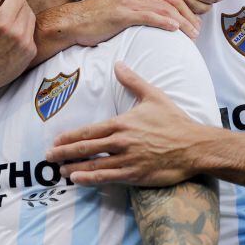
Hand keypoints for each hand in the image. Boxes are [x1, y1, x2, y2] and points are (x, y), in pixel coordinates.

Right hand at [0, 0, 36, 92]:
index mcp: (2, 22)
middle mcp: (17, 33)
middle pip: (26, 7)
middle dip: (19, 1)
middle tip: (7, 4)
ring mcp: (26, 44)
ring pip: (30, 19)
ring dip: (23, 14)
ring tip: (8, 19)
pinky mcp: (30, 53)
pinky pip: (32, 33)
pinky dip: (25, 28)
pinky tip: (12, 34)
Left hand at [46, 62, 203, 186]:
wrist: (195, 145)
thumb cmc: (174, 120)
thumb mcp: (153, 95)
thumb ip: (133, 81)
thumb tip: (118, 63)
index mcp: (122, 123)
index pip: (89, 130)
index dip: (69, 136)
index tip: (55, 140)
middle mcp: (122, 141)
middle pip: (86, 148)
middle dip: (64, 153)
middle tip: (49, 157)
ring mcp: (128, 159)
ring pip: (94, 165)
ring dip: (74, 168)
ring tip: (61, 171)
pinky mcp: (136, 175)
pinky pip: (108, 178)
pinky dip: (91, 179)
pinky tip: (78, 180)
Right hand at [71, 0, 200, 45]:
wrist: (76, 21)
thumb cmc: (98, 16)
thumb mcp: (120, 0)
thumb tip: (156, 9)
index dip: (185, 7)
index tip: (193, 20)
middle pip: (172, 0)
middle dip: (189, 16)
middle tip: (198, 30)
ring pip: (164, 10)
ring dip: (182, 23)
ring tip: (193, 35)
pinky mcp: (123, 12)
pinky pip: (150, 16)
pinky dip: (165, 23)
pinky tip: (175, 30)